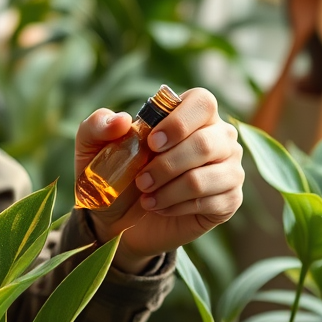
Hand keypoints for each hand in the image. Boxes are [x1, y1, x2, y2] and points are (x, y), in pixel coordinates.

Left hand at [76, 88, 243, 271]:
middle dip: (168, 165)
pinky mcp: (229, 199)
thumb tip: (121, 120)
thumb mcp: (92, 148)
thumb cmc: (111, 173)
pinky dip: (178, 206)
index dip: (179, 122)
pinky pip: (212, 200)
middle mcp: (218, 137)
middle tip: (141, 181)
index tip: (152, 143)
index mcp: (191, 114)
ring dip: (170, 189)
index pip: (203, 102)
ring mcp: (229, 168)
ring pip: (210, 175)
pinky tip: (160, 208)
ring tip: (146, 196)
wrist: (117, 219)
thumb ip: (98, 125)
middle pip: (207, 142)